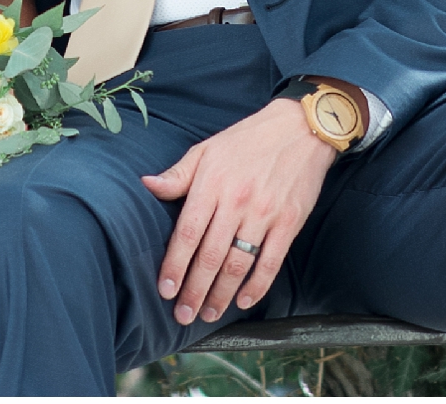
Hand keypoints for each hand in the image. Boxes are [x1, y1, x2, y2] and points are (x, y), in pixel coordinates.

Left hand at [143, 98, 335, 327]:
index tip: (165, 290)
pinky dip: (257, 287)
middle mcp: (236, 201)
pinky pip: (270, 263)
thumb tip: (146, 185)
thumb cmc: (247, 139)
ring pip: (238, 265)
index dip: (175, 265)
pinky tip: (243, 300)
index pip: (187, 232)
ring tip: (209, 313)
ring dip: (221, 295)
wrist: (299, 129)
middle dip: (194, 290)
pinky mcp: (288, 223)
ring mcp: (264, 214)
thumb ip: (178, 174)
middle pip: (210, 256)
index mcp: (212, 182)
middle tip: (183, 315)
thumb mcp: (208, 149)